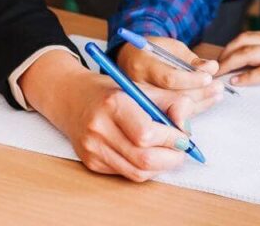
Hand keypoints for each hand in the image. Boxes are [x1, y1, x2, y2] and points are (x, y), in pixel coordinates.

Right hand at [18, 49, 197, 181]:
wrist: (72, 97)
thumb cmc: (111, 90)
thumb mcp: (142, 87)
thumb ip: (171, 103)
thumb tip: (187, 128)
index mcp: (113, 103)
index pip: (147, 134)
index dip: (172, 139)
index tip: (184, 136)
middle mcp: (99, 128)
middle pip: (143, 158)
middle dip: (171, 158)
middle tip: (182, 150)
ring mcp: (92, 148)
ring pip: (136, 172)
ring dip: (160, 167)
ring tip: (169, 153)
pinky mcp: (90, 162)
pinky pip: (125, 173)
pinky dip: (143, 168)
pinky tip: (149, 154)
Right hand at [118, 36, 222, 107]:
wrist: (128, 63)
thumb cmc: (152, 52)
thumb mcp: (170, 48)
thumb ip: (190, 60)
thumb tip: (212, 68)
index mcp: (143, 64)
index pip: (169, 78)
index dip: (191, 80)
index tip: (208, 77)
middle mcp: (138, 86)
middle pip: (172, 97)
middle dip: (199, 94)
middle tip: (218, 88)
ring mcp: (140, 102)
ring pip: (173, 110)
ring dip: (199, 104)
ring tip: (216, 94)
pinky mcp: (148, 111)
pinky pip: (171, 116)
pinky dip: (190, 111)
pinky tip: (205, 103)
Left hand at [217, 31, 259, 86]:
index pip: (248, 36)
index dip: (231, 45)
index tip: (219, 56)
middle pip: (243, 42)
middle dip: (224, 54)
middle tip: (212, 67)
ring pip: (248, 53)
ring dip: (229, 63)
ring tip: (218, 74)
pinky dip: (248, 77)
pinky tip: (237, 82)